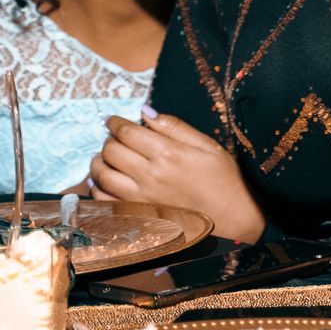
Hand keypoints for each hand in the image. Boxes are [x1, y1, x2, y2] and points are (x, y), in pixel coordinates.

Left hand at [89, 112, 264, 241]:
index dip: (116, 122)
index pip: (127, 132)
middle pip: (110, 150)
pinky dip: (98, 188)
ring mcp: (140, 198)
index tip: (114, 120)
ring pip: (101, 175)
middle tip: (116, 139)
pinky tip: (106, 181)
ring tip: (107, 157)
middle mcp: (150, 175)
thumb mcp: (208, 145)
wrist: (232, 217)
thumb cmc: (223, 179)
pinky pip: (103, 200)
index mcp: (168, 154)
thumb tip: (145, 111)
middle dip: (109, 140)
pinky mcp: (136, 215)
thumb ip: (175, 127)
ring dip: (99, 162)